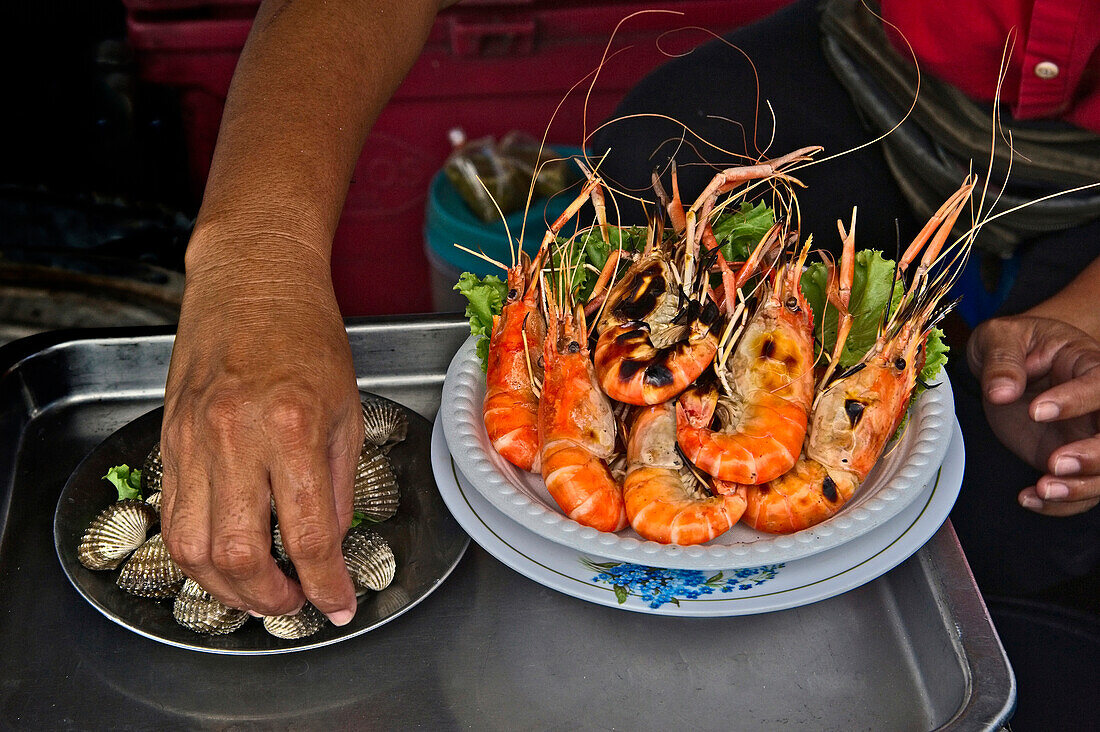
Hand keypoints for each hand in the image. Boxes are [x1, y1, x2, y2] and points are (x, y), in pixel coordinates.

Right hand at [160, 244, 361, 622]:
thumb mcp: (346, 408)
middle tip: (296, 604)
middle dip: (271, 598)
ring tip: (258, 594)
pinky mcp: (169, 440)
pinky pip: (173, 516)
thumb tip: (329, 546)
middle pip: (240, 555)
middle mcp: (235, 439)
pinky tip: (223, 560)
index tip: (337, 604)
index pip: (308, 535)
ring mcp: (193, 441)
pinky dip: (197, 554)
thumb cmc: (307, 337)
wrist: (251, 284)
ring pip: (193, 548)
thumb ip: (336, 484)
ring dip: (226, 588)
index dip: (325, 584)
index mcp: (293, 428)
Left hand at [967, 315, 1099, 516]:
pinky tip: (1029, 498)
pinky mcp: (1070, 459)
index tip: (1036, 411)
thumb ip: (1002, 362)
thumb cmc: (1012, 344)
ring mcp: (1086, 434)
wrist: (1008, 363)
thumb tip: (1002, 391)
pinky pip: (1080, 490)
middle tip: (1054, 462)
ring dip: (1082, 487)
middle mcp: (1097, 404)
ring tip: (1042, 489)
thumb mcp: (999, 338)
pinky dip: (1060, 503)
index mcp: (1087, 363)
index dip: (1076, 401)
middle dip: (1095, 455)